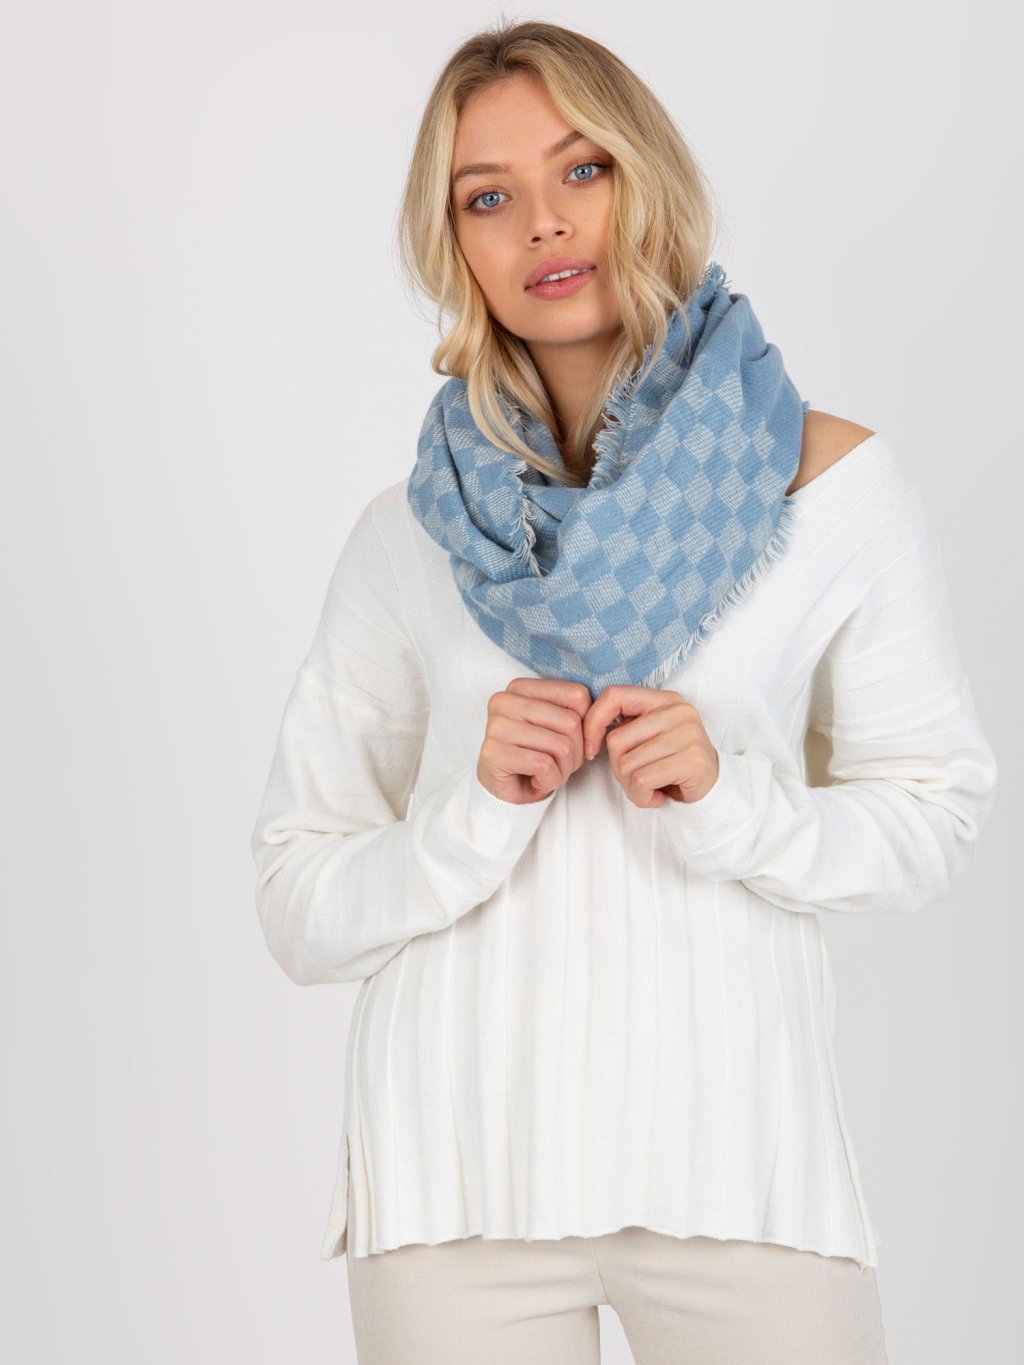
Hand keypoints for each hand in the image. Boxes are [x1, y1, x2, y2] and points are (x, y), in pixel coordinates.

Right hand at [477, 678, 592, 804]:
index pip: (577, 695)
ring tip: (549, 773)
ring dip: (564, 769)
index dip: (586, 725)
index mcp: (520, 687)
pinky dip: (551, 780)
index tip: (572, 741)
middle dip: (576, 752)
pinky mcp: (493, 753)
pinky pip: (544, 765)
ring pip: (561, 746)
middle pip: (570, 722)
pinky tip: (538, 781)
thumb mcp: (560, 727)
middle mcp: (504, 701)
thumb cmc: (538, 754)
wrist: (509, 791)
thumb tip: (598, 715)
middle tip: (561, 763)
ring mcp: (495, 726)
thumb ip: (576, 712)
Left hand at [582, 685, 719, 808]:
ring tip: (649, 788)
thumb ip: (624, 727)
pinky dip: (642, 796)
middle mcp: (678, 710)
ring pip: (628, 764)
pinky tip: (657, 797)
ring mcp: (688, 734)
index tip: (592, 750)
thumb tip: (585, 731)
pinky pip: (642, 780)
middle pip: (616, 739)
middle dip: (618, 769)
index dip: (593, 722)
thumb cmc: (669, 764)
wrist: (711, 790)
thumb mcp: (646, 737)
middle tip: (637, 779)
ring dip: (631, 786)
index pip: (613, 695)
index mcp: (663, 699)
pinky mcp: (692, 759)